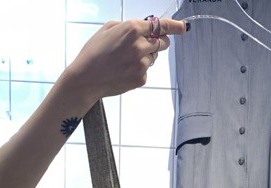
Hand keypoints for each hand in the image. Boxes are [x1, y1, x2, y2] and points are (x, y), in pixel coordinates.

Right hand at [65, 18, 187, 104]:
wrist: (86, 78)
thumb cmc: (94, 52)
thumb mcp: (108, 29)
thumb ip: (129, 26)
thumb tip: (144, 28)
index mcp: (132, 29)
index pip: (161, 26)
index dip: (175, 26)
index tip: (184, 27)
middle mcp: (140, 45)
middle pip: (162, 43)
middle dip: (158, 42)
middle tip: (146, 44)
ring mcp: (142, 64)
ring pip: (154, 57)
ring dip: (146, 56)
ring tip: (126, 59)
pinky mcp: (141, 78)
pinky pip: (146, 70)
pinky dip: (139, 69)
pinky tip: (124, 70)